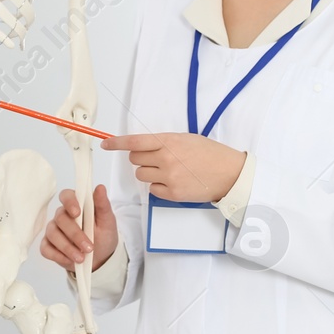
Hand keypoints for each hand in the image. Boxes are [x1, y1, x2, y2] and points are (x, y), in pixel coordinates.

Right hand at [40, 185, 117, 272]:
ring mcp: (54, 230)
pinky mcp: (48, 245)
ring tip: (81, 258)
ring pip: (53, 234)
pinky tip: (70, 261)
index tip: (77, 213)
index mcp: (77, 205)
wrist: (100, 259)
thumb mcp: (108, 222)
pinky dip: (58, 256)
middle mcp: (62, 215)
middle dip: (75, 234)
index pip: (66, 196)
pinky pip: (46, 249)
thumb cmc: (103, 237)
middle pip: (60, 219)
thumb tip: (100, 187)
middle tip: (89, 247)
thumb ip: (103, 205)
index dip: (69, 202)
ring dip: (67, 247)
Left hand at [101, 132, 244, 202]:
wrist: (228, 173)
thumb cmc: (209, 154)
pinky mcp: (172, 194)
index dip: (117, 143)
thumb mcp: (186, 139)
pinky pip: (152, 189)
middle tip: (157, 159)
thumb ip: (164, 142)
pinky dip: (158, 186)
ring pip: (141, 175)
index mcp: (169, 142)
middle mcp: (166, 159)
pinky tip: (173, 182)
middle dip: (141, 159)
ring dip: (149, 173)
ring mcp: (169, 177)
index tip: (106, 144)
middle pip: (135, 160)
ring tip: (167, 171)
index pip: (135, 142)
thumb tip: (143, 146)